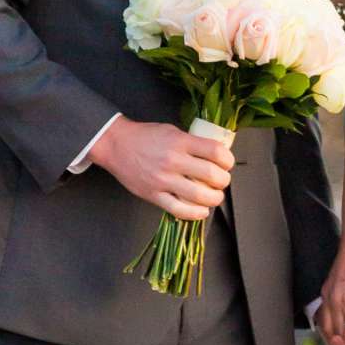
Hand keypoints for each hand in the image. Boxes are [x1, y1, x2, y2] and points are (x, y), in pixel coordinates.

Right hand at [90, 118, 232, 218]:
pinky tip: (201, 210)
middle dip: (224, 181)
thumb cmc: (145, 137)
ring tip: (214, 196)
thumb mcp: (172, 131)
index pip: (215, 151)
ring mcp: (163, 180)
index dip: (228, 160)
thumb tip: (214, 154)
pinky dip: (195, 213)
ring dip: (214, 198)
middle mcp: (173, 160)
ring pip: (199, 195)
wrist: (116, 145)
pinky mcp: (153, 195)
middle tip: (222, 181)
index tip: (227, 164)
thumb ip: (191, 142)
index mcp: (180, 142)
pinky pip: (179, 210)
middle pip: (212, 175)